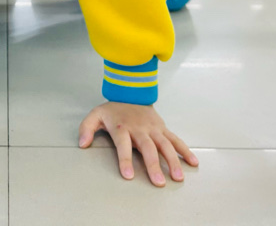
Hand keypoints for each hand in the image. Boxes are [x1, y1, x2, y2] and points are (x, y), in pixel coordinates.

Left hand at [79, 102, 197, 186]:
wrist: (131, 92)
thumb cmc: (113, 110)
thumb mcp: (95, 115)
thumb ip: (86, 128)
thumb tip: (82, 144)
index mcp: (122, 127)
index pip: (123, 145)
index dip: (125, 160)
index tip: (129, 176)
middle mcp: (139, 128)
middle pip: (148, 148)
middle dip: (154, 165)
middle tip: (159, 182)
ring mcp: (153, 129)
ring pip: (165, 145)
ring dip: (173, 161)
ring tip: (178, 177)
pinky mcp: (162, 128)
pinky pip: (176, 139)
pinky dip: (185, 150)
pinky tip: (192, 162)